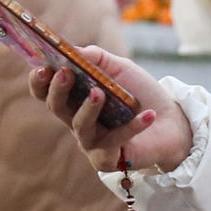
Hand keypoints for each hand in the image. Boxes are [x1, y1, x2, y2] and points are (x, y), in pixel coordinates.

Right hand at [34, 48, 191, 174]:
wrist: (171, 122)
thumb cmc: (141, 94)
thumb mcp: (119, 69)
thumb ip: (96, 58)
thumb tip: (73, 50)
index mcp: (74, 99)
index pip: (46, 91)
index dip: (39, 80)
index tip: (42, 67)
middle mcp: (77, 121)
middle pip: (57, 107)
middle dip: (58, 90)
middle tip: (66, 74)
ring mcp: (91, 142)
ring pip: (80, 127)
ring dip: (88, 108)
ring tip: (99, 93)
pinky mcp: (108, 159)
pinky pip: (115, 142)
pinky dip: (133, 127)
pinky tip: (148, 115)